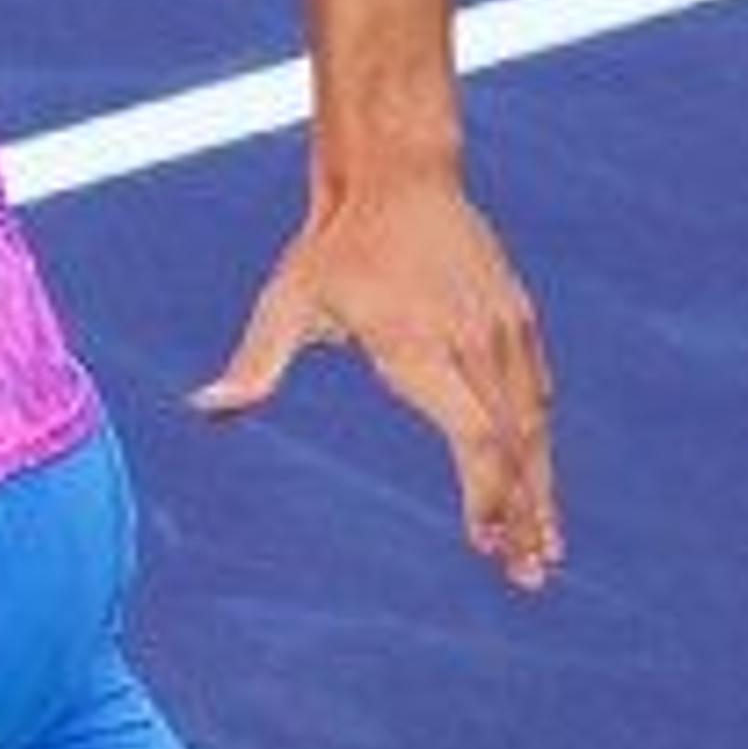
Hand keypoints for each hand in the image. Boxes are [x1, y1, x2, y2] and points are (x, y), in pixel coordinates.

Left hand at [193, 167, 562, 590]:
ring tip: (544, 547)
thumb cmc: (336, 243)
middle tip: (530, 578)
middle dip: (525, 516)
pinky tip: (540, 480)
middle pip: (516, 446)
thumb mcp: (287, 301)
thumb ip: (256, 363)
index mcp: (423, 348)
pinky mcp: (519, 316)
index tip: (482, 544)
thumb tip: (203, 407)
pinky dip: (540, 442)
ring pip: (535, 424)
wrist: (398, 171)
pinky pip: (537, 393)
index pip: (475, 438)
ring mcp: (505, 328)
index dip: (485, 497)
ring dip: (543, 488)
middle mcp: (476, 342)